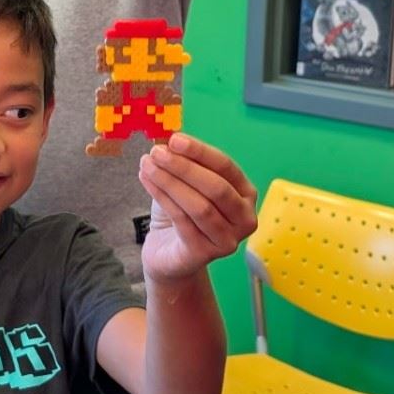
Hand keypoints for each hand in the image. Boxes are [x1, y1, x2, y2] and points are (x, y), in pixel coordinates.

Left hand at [138, 134, 258, 282]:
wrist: (168, 253)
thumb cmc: (181, 213)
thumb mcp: (186, 184)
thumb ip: (184, 163)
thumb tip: (169, 142)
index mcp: (246, 194)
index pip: (226, 167)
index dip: (200, 152)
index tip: (174, 139)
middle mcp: (244, 219)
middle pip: (217, 188)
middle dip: (185, 167)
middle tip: (157, 152)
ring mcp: (227, 240)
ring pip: (200, 206)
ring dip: (170, 181)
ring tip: (147, 165)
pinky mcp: (205, 254)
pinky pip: (183, 221)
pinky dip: (163, 197)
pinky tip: (147, 181)